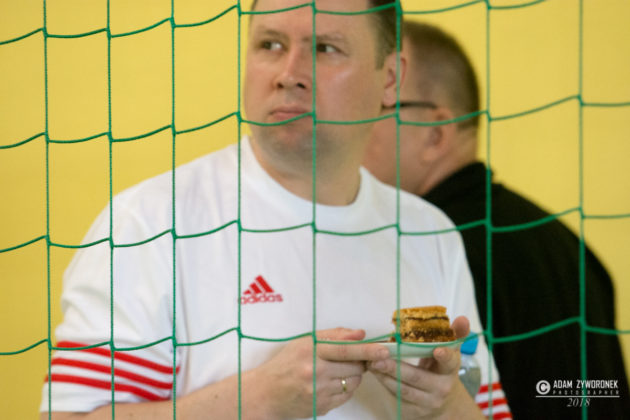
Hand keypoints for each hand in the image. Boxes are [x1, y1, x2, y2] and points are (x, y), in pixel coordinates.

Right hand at [252, 327, 390, 418]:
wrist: (267, 392)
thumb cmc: (286, 363)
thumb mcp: (305, 342)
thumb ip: (334, 335)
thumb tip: (360, 334)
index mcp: (311, 351)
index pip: (345, 349)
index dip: (367, 350)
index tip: (384, 350)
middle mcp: (315, 371)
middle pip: (354, 367)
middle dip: (359, 362)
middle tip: (353, 359)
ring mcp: (318, 391)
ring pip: (353, 382)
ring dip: (353, 375)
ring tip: (337, 371)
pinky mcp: (322, 406)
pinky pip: (346, 395)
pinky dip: (345, 388)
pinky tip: (332, 383)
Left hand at [368, 316, 483, 419]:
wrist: (442, 402)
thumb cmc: (441, 369)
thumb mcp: (450, 352)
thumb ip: (454, 334)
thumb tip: (462, 318)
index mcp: (450, 369)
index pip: (450, 362)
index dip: (445, 356)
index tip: (437, 350)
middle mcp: (441, 388)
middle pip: (417, 377)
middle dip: (396, 367)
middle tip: (378, 357)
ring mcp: (427, 402)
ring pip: (403, 388)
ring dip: (385, 375)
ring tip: (371, 362)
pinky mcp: (413, 410)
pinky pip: (396, 396)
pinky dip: (384, 382)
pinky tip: (374, 371)